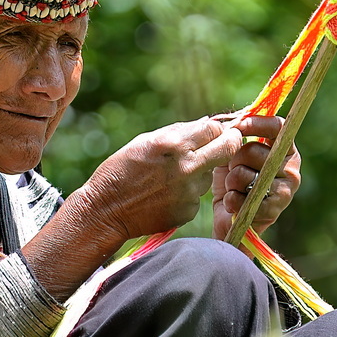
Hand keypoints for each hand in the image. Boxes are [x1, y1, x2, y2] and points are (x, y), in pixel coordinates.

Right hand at [22, 117, 242, 300]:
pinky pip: (196, 196)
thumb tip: (207, 124)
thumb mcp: (145, 141)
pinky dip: (186, 193)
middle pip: (228, 149)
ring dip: (199, 172)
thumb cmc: (121, 171)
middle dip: (230, 142)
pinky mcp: (188, 211)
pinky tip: (165, 194)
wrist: (106, 210)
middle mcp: (187, 167)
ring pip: (208, 175)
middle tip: (227, 142)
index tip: (214, 132)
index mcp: (174, 145)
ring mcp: (189, 192)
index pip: (214, 128)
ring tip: (171, 177)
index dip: (216, 129)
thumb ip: (178, 132)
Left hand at [211, 115, 300, 240]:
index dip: (255, 123)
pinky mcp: (275, 210)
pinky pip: (245, 198)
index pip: (278, 127)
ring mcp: (286, 189)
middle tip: (233, 173)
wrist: (230, 220)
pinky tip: (233, 205)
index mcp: (285, 151)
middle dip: (235, 161)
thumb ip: (234, 138)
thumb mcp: (232, 156)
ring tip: (234, 190)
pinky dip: (232, 201)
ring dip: (232, 183)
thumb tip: (229, 121)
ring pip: (247, 175)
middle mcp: (291, 168)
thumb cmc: (232, 184)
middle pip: (255, 150)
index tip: (237, 127)